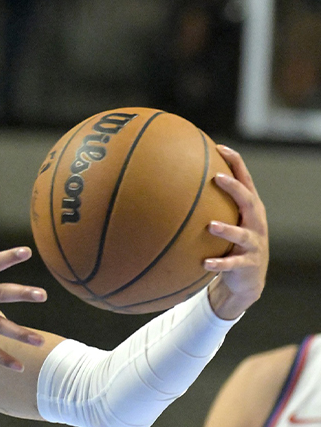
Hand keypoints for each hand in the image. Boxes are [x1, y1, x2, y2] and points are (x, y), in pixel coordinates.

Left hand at [204, 145, 267, 319]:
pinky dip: (219, 264)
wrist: (248, 279)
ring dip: (227, 230)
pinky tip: (204, 264)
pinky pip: (232, 264)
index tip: (220, 146)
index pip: (246, 180)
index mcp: (250, 209)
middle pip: (248, 201)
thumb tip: (171, 183)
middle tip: (217, 178)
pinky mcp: (248, 265)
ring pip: (242, 234)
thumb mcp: (225, 221)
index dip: (236, 163)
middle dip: (234, 188)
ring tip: (210, 226)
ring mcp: (254, 244)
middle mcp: (256, 223)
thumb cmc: (231, 244)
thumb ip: (208, 205)